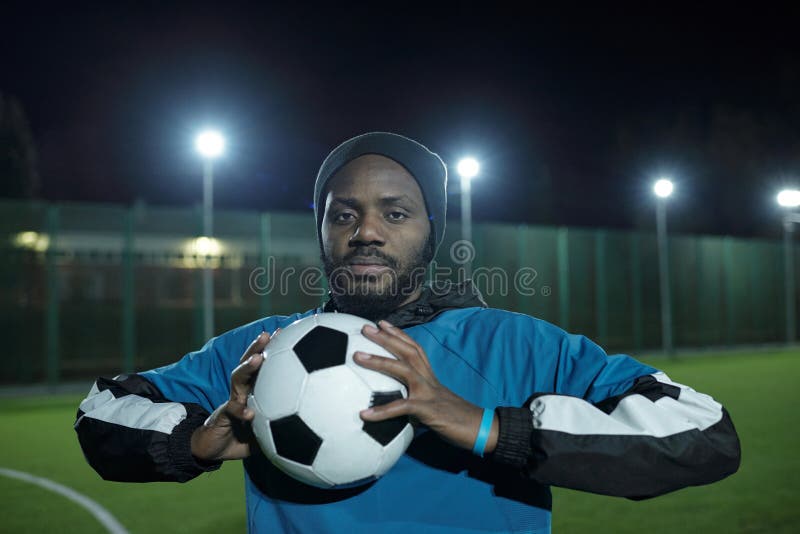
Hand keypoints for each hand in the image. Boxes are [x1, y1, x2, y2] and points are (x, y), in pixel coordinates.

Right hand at [190, 330, 277, 461]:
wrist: (213, 450)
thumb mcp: (267, 431)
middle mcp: (242, 391)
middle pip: (249, 364)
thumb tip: (310, 423)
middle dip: (257, 347)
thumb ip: (284, 425)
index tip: (284, 333)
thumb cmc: (242, 437)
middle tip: (268, 334)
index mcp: (254, 391)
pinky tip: (249, 412)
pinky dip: (240, 410)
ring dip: (247, 367)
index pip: (263, 365)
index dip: (272, 349)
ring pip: (238, 379)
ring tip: (256, 359)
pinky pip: (232, 410)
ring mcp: (232, 401)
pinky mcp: (222, 415)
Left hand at [356, 320, 497, 453]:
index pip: (414, 348)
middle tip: (365, 327)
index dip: (399, 334)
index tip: (382, 323)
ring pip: (402, 370)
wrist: (478, 429)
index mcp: (430, 376)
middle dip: (386, 337)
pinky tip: (364, 414)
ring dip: (379, 361)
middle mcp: (428, 379)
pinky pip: (401, 408)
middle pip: (407, 351)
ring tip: (357, 356)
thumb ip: (415, 400)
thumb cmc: (455, 418)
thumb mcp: (433, 403)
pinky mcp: (428, 410)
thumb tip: (395, 406)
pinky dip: (382, 411)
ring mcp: (428, 393)